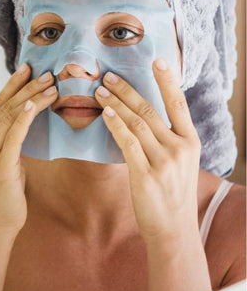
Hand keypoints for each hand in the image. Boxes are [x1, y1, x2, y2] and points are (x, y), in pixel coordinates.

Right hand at [0, 63, 56, 237]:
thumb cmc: (5, 189)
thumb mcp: (7, 156)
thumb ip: (11, 136)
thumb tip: (28, 113)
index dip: (13, 83)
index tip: (28, 67)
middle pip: (5, 105)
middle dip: (27, 86)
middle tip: (47, 72)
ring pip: (10, 116)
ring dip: (32, 97)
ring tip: (51, 84)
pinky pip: (13, 136)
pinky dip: (23, 118)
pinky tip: (33, 105)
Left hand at [94, 58, 200, 245]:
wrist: (173, 230)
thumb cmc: (173, 194)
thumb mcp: (179, 163)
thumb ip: (167, 139)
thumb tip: (143, 117)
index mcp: (190, 142)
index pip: (178, 104)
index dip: (167, 81)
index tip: (157, 60)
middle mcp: (180, 148)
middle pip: (150, 110)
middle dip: (127, 90)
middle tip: (108, 75)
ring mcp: (164, 161)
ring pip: (136, 123)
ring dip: (115, 104)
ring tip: (99, 91)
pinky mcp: (147, 175)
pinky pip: (128, 143)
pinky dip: (116, 126)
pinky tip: (105, 114)